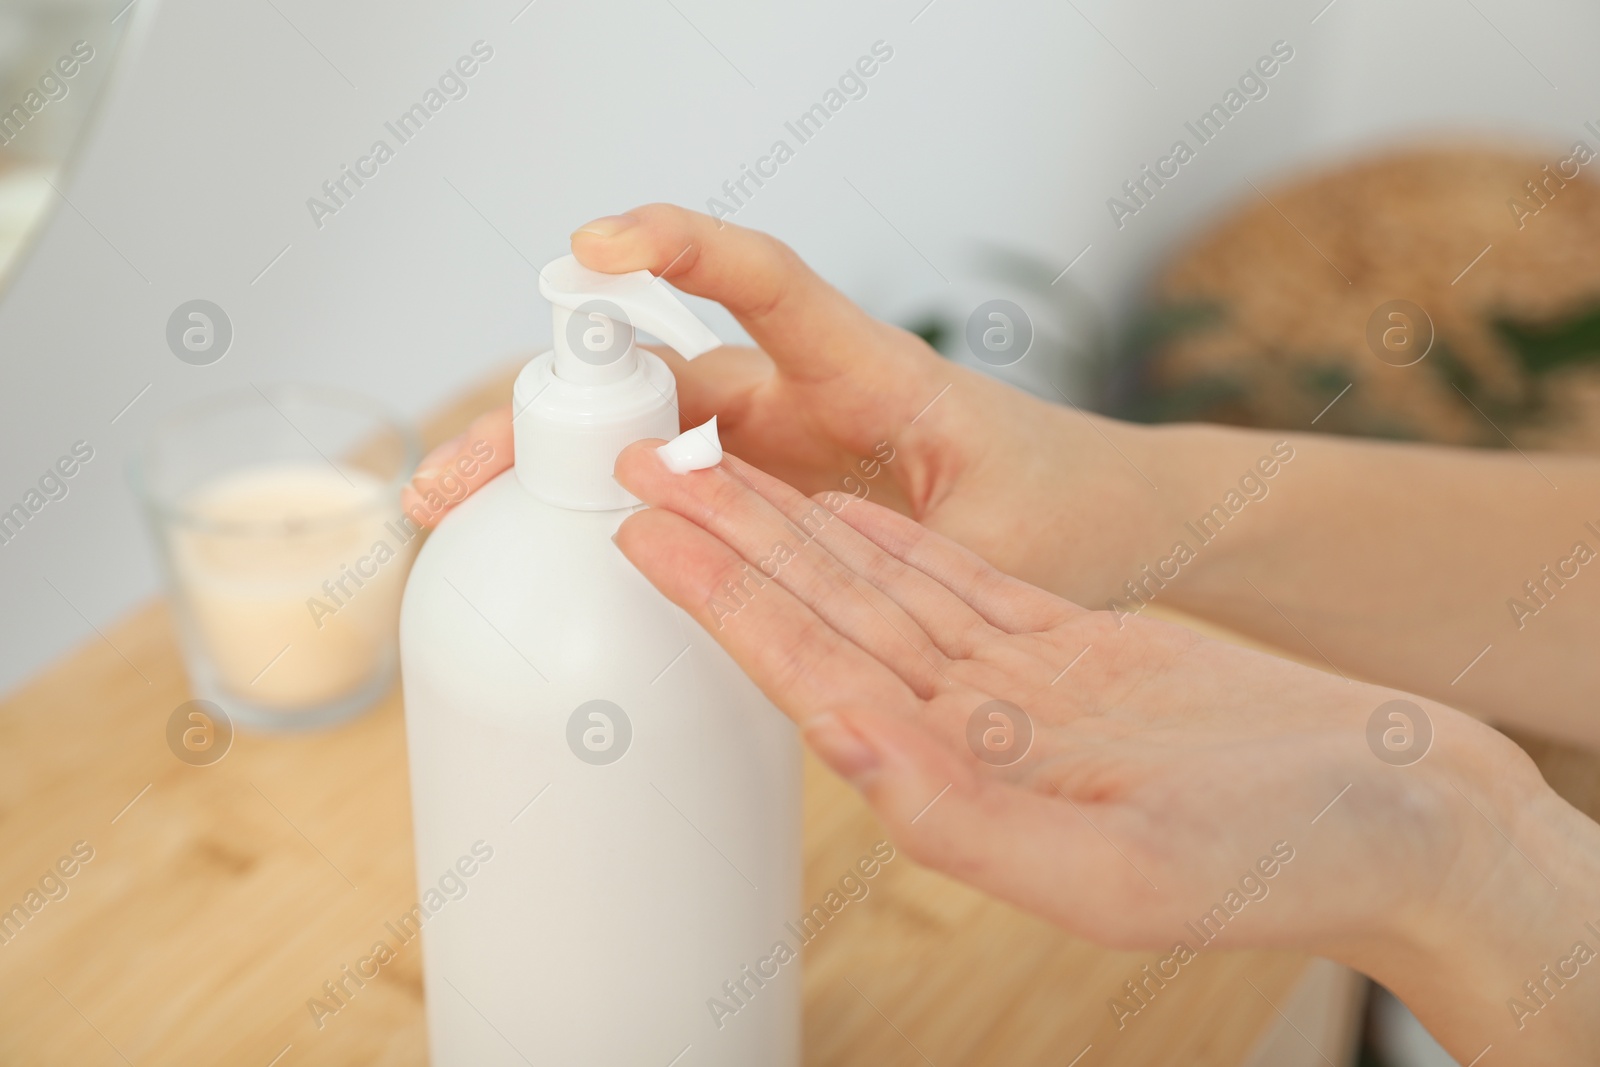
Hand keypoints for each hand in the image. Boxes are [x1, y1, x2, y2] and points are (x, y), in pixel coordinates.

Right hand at [403, 204, 1174, 598]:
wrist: (1121, 526)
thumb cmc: (1078, 513)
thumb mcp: (1009, 545)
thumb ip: (918, 567)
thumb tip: (819, 605)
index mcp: (871, 375)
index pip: (765, 285)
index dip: (680, 254)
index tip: (597, 243)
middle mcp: (811, 398)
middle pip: (657, 372)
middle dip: (551, 407)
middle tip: (457, 474)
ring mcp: (787, 448)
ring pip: (649, 432)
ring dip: (557, 466)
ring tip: (459, 515)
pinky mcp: (781, 499)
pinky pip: (679, 490)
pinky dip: (608, 509)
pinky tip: (549, 551)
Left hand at [608, 440, 1599, 1065]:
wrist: (1410, 824)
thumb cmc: (1293, 861)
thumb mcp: (1129, 870)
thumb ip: (971, 821)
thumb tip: (850, 750)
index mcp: (968, 791)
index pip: (813, 678)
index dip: (725, 605)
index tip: (647, 538)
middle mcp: (973, 738)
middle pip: (826, 623)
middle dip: (731, 550)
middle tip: (643, 478)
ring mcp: (1020, 694)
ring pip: (880, 595)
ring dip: (793, 534)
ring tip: (713, 477)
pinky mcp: (1073, 661)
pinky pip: (960, 590)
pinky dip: (894, 546)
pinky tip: (838, 515)